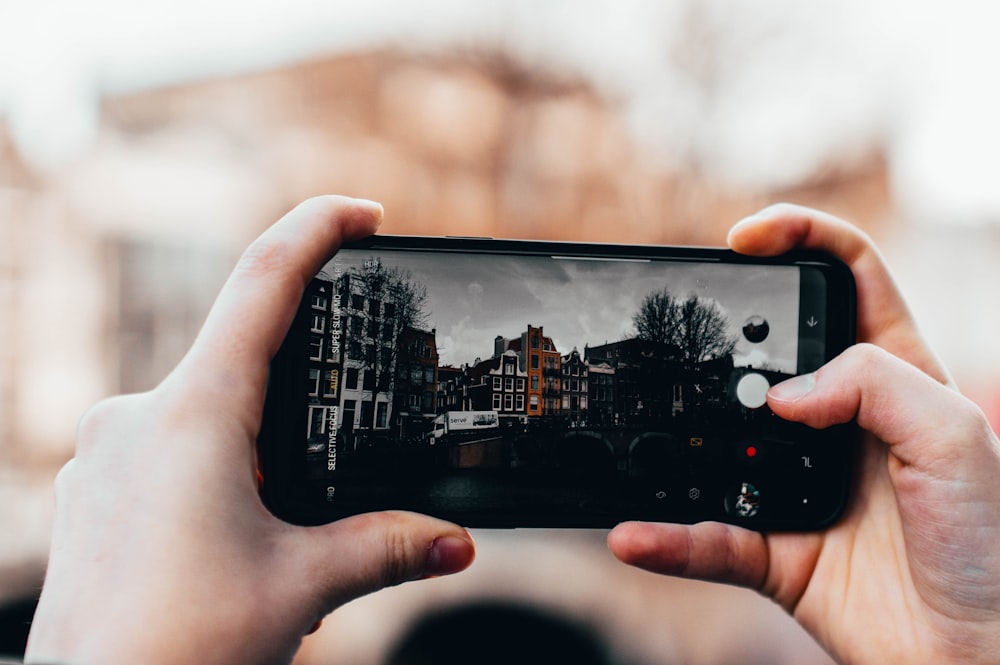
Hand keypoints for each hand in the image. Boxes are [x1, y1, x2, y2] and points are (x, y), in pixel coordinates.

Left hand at [25, 197, 475, 664]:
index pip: (263, 282)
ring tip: (284, 510)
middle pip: (237, 353)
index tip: (363, 214)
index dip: (318, 229)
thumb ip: (387, 547)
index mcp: (195, 415)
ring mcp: (105, 453)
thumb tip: (458, 542)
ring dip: (255, 437)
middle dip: (300, 378)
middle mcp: (138, 417)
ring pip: (201, 410)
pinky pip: (164, 448)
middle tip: (346, 418)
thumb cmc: (181, 649)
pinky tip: (235, 526)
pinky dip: (213, 466)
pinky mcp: (92, 490)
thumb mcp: (302, 585)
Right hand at [608, 204, 999, 663]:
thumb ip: (875, 384)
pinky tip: (637, 535)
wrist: (977, 656)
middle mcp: (839, 421)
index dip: (801, 238)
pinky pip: (707, 539)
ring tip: (644, 432)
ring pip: (719, 446)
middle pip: (767, 351)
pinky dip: (669, 540)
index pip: (848, 278)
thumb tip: (781, 395)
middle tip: (691, 338)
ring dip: (677, 441)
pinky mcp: (773, 549)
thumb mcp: (955, 437)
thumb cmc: (987, 543)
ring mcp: (797, 482)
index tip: (744, 238)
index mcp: (895, 376)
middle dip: (724, 335)